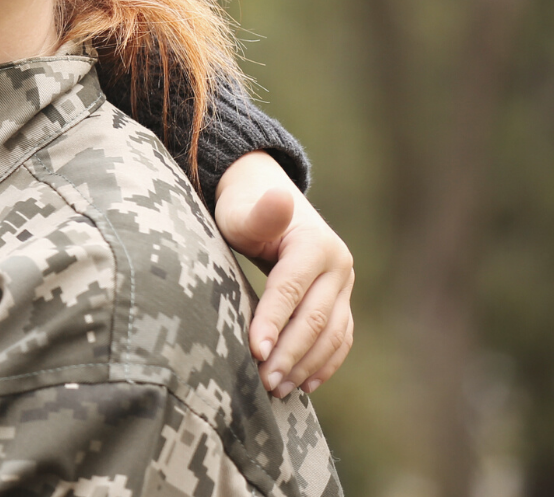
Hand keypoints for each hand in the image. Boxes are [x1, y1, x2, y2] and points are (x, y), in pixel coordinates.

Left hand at [215, 151, 355, 397]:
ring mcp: (343, 286)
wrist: (264, 198)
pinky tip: (304, 384)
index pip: (291, 289)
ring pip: (332, 334)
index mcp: (314, 243)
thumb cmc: (243, 210)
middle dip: (289, 353)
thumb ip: (260, 212)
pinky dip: (325, 363)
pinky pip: (340, 338)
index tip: (254, 350)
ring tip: (278, 389)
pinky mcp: (341, 302)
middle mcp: (337, 266)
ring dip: (307, 365)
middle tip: (264, 382)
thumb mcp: (243, 210)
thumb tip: (278, 198)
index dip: (273, 321)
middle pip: (314, 318)